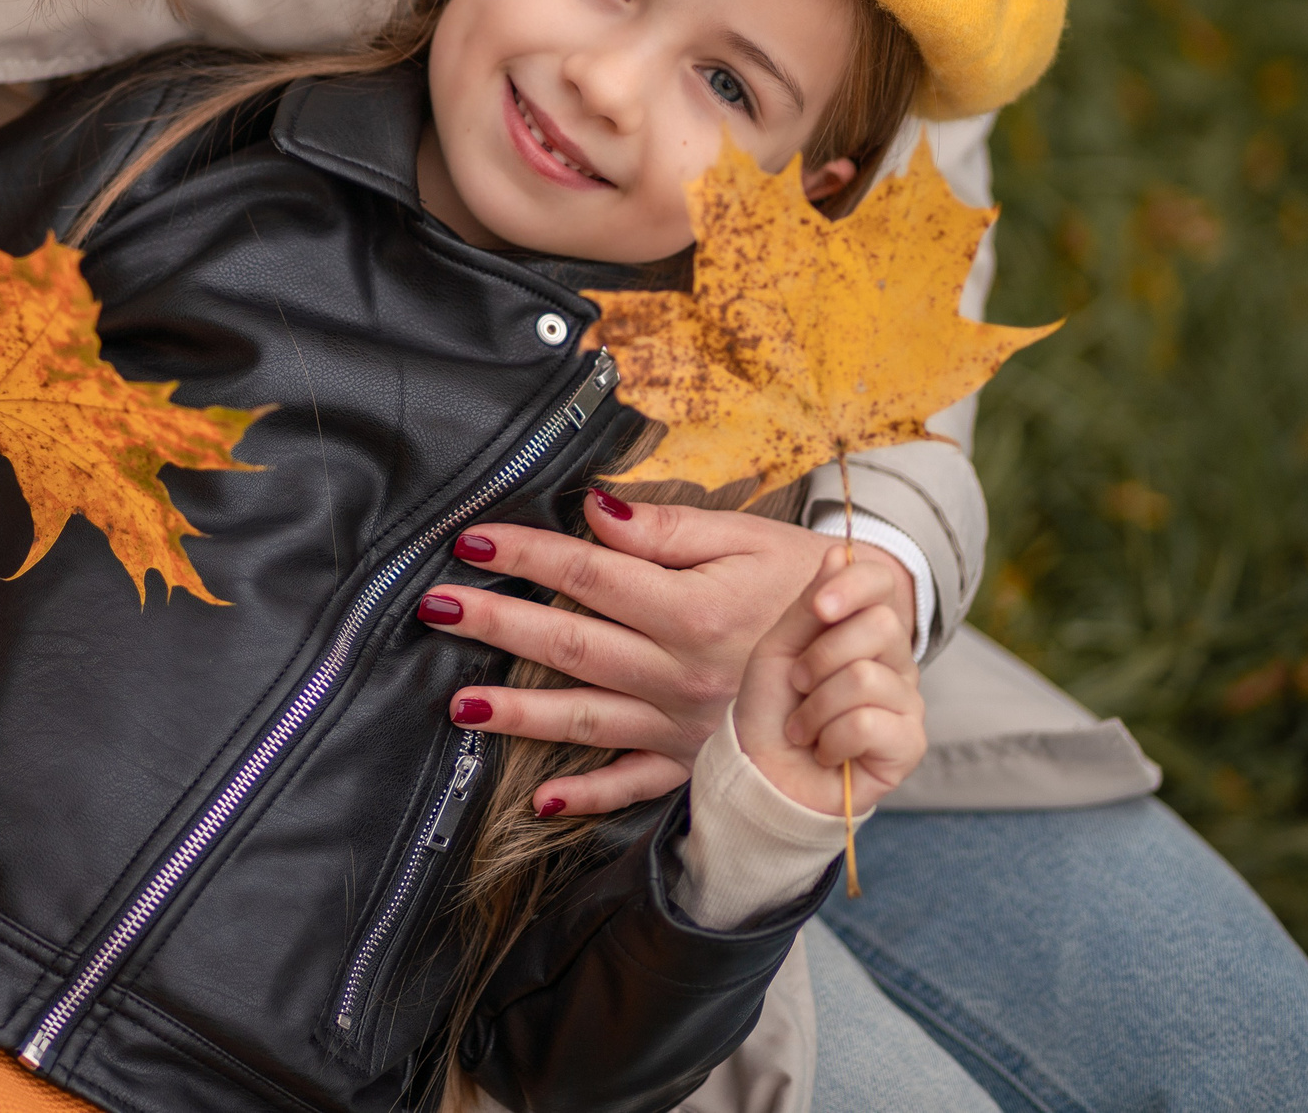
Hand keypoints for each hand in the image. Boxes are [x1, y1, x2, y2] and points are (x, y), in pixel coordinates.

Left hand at [420, 491, 915, 815]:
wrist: (875, 649)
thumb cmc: (803, 580)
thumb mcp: (746, 538)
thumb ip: (667, 528)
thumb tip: (596, 507)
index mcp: (694, 611)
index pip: (591, 574)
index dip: (527, 553)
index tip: (471, 539)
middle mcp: (683, 674)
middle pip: (572, 644)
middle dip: (496, 624)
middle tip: (432, 606)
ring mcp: (686, 725)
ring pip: (587, 719)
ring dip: (517, 714)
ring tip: (455, 704)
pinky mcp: (696, 760)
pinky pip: (636, 784)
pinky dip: (590, 797)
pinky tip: (541, 801)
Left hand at [733, 544, 925, 814]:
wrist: (764, 775)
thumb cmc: (771, 711)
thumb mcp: (779, 648)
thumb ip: (811, 604)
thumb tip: (839, 552)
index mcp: (864, 630)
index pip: (882, 583)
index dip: (853, 587)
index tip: (821, 609)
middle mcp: (896, 662)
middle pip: (879, 625)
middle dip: (820, 658)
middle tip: (799, 686)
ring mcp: (907, 703)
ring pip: (866, 677)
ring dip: (816, 708)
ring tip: (804, 727)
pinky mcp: (909, 745)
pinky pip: (870, 722)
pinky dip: (831, 739)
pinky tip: (826, 752)